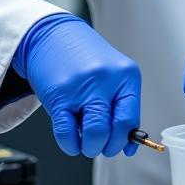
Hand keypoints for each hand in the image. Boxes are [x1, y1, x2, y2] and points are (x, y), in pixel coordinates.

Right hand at [12, 14, 139, 157]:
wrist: (53, 36)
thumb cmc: (86, 59)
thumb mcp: (113, 76)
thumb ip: (122, 108)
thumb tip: (130, 145)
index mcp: (126, 76)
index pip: (131, 119)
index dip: (126, 140)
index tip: (122, 147)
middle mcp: (106, 81)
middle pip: (112, 130)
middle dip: (107, 148)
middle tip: (100, 146)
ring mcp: (81, 88)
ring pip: (92, 134)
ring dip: (89, 148)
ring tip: (85, 142)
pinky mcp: (58, 96)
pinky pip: (65, 133)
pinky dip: (70, 145)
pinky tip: (71, 141)